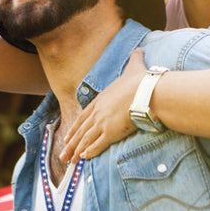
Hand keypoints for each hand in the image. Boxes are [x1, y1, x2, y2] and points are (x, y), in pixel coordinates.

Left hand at [60, 48, 145, 163]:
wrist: (146, 91)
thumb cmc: (140, 81)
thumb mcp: (134, 67)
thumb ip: (135, 59)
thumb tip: (139, 49)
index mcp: (101, 99)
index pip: (84, 115)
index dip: (75, 127)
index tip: (68, 135)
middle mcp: (98, 112)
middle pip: (81, 130)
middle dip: (71, 143)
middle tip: (63, 154)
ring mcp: (103, 122)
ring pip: (86, 139)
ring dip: (77, 151)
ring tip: (70, 161)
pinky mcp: (111, 132)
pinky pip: (98, 145)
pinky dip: (90, 152)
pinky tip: (84, 158)